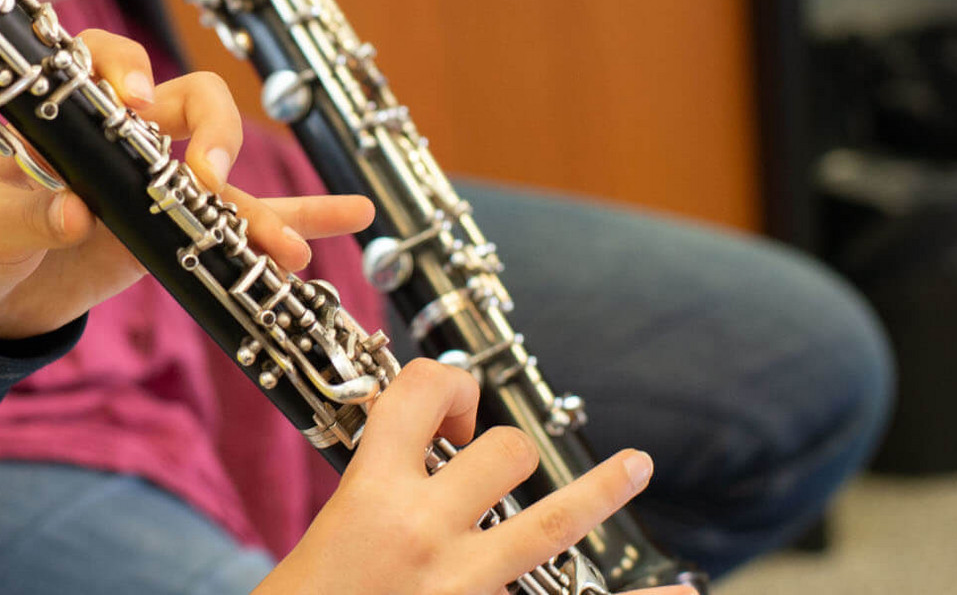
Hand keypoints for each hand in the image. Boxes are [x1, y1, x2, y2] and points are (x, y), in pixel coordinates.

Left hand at [0, 29, 373, 339]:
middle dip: (211, 131)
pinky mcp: (176, 226)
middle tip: (205, 175)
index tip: (135, 102)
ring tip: (288, 245)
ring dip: (260, 199)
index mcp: (68, 107)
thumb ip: (33, 209)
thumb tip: (74, 212)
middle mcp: (123, 131)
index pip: (103, 60)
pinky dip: (293, 218)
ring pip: (225, 169)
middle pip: (190, 101)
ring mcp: (157, 178)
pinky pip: (241, 219)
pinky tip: (349, 218)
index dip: (125, 71)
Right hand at [259, 360, 666, 594]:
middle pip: (500, 451)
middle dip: (499, 446)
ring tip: (637, 466)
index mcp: (368, 498)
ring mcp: (464, 585)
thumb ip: (366, 497)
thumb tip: (402, 459)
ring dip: (601, 490)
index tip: (443, 406)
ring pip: (553, 519)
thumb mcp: (320, 540)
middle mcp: (424, 534)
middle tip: (477, 464)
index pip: (419, 392)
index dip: (444, 381)